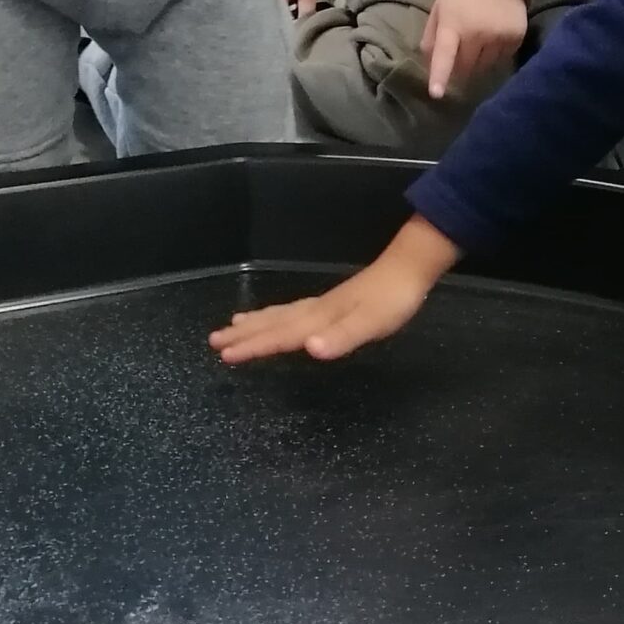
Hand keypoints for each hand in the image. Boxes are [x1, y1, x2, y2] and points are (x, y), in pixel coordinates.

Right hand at [210, 217, 459, 363]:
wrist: (409, 268)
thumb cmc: (393, 300)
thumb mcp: (371, 323)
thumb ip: (341, 337)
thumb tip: (309, 348)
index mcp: (319, 318)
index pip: (281, 335)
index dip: (253, 346)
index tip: (225, 355)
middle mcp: (314, 310)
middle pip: (273, 323)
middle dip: (244, 334)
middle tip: (214, 341)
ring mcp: (322, 305)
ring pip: (280, 315)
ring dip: (255, 323)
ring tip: (231, 326)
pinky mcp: (332, 303)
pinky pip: (292, 311)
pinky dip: (276, 315)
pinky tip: (275, 316)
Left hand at [422, 0, 528, 102]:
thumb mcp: (440, 8)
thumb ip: (432, 38)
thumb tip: (431, 67)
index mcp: (453, 24)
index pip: (445, 54)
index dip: (440, 75)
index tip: (437, 94)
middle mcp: (477, 33)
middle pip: (466, 68)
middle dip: (460, 66)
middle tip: (461, 49)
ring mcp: (499, 37)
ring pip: (484, 67)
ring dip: (479, 61)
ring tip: (480, 38)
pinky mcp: (516, 38)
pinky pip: (502, 59)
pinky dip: (496, 54)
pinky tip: (494, 35)